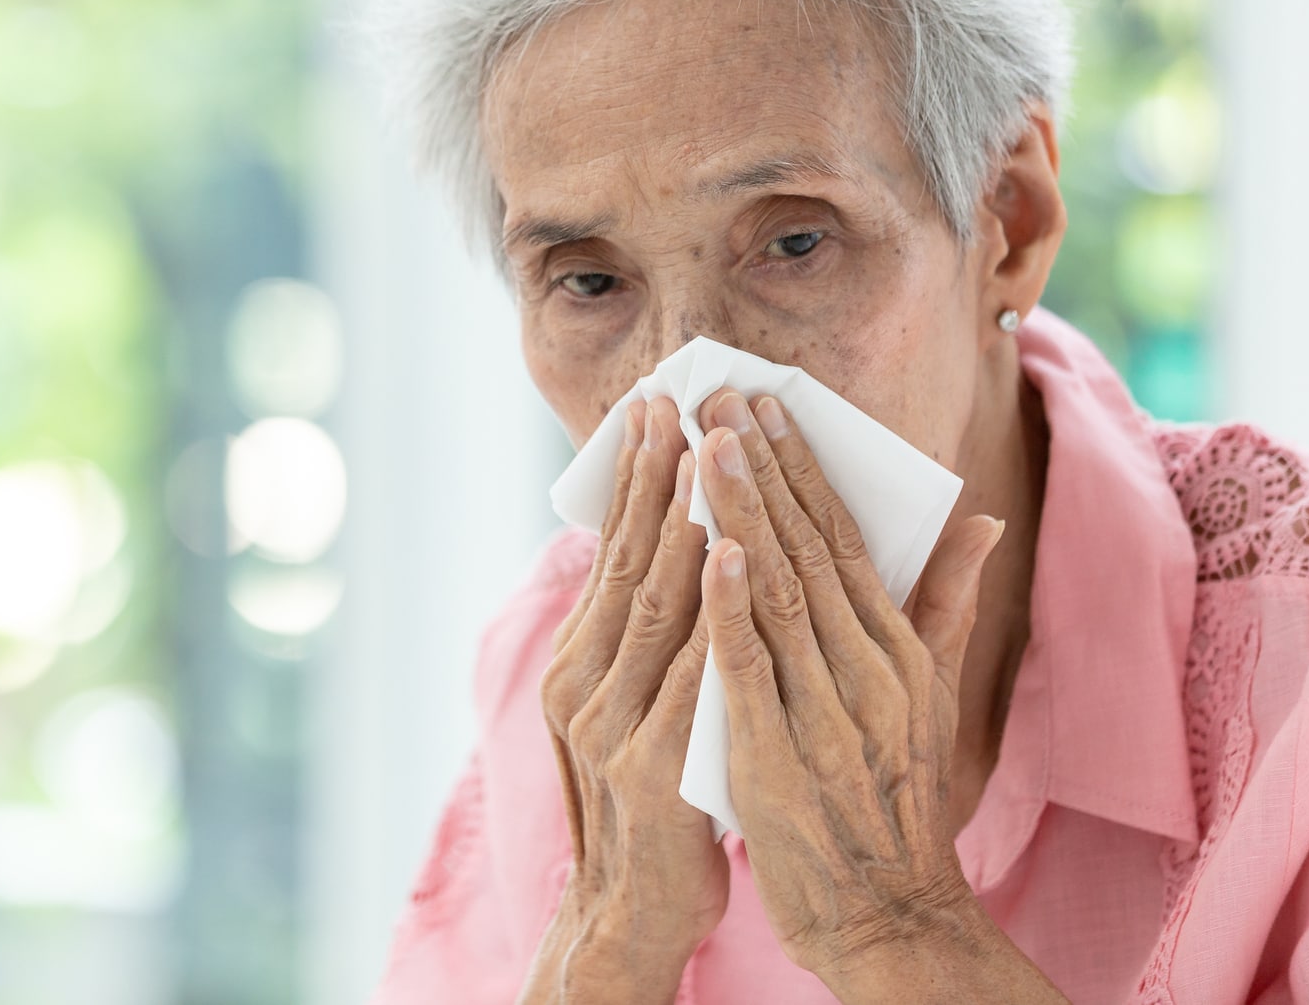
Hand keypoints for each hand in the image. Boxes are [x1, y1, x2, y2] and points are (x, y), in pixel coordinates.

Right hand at [529, 395, 728, 1001]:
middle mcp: (581, 677)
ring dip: (680, 525)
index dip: (639, 476)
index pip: (616, 548)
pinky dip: (707, 618)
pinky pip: (684, 677)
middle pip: (625, 559)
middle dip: (655, 476)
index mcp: (586, 656)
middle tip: (677, 401)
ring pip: (650, 606)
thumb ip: (665, 632)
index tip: (661, 404)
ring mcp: (606, 722)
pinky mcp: (644, 767)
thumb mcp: (644, 705)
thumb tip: (696, 550)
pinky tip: (728, 568)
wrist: (634, 908)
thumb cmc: (661, 795)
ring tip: (706, 457)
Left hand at [690, 387, 1036, 998]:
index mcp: (899, 652)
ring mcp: (824, 713)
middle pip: (807, 549)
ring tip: (703, 442)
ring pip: (777, 592)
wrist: (885, 913)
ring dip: (738, 512)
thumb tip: (982, 519)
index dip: (803, 467)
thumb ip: (947, 606)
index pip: (846, 538)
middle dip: (759, 466)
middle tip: (718, 395)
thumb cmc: (897, 798)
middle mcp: (868, 672)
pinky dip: (732, 606)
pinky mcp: (778, 755)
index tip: (766, 404)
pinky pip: (751, 667)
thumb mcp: (934, 698)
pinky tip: (712, 548)